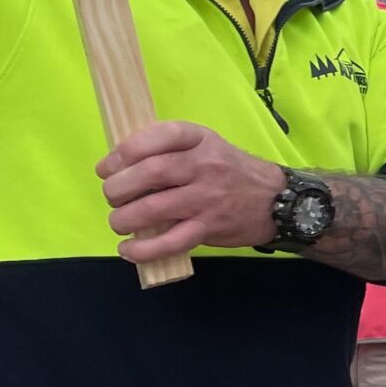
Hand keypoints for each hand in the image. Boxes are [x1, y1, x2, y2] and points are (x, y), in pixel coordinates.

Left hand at [97, 123, 287, 262]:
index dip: (124, 151)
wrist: (278, 199)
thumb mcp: (207, 145)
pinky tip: (129, 250)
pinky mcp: (209, 228)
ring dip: (124, 218)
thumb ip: (170, 150)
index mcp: (200, 140)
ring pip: (154, 208)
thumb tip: (120, 167)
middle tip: (113, 196)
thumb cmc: (232, 171)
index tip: (107, 166)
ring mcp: (207, 199)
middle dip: (118, 187)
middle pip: (150, 173)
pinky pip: (171, 242)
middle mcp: (204, 166)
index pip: (159, 136)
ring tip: (120, 221)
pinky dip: (143, 249)